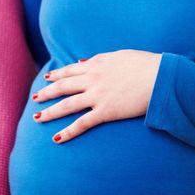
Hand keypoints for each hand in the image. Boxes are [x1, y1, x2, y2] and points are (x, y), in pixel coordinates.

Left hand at [31, 50, 161, 143]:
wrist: (159, 77)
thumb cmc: (144, 64)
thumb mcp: (119, 55)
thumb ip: (100, 58)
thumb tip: (85, 61)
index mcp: (96, 64)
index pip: (70, 70)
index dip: (57, 75)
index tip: (47, 78)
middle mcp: (92, 79)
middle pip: (63, 87)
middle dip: (47, 93)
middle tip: (35, 98)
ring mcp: (97, 96)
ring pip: (67, 105)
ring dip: (50, 112)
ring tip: (37, 117)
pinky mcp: (105, 112)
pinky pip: (82, 123)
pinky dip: (68, 132)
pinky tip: (57, 138)